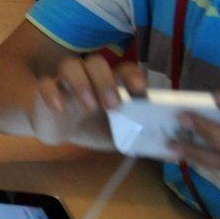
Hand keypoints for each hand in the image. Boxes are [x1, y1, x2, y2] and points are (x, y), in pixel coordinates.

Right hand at [27, 52, 145, 147]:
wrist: (57, 130)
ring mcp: (64, 82)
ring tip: (89, 106)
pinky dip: (52, 93)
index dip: (132, 76)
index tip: (139, 91)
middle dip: (106, 81)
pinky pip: (45, 84)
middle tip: (114, 105)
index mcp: (109, 83)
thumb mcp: (118, 136)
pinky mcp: (44, 91)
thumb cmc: (91, 127)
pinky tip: (59, 109)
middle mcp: (88, 77)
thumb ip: (141, 140)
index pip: (123, 69)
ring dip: (81, 83)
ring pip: (70, 65)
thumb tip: (175, 155)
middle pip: (96, 62)